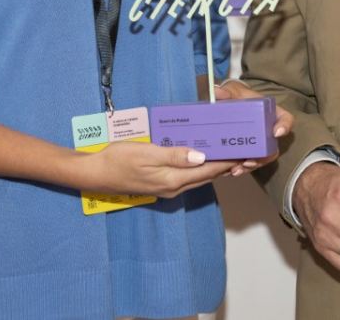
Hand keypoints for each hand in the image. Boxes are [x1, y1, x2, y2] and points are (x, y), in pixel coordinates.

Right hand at [83, 141, 233, 198]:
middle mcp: (173, 188)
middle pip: (206, 176)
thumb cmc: (119, 159)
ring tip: (228, 154)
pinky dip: (200, 169)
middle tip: (242, 150)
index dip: (227, 161)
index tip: (243, 151)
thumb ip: (174, 155)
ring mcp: (167, 189)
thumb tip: (201, 157)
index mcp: (172, 179)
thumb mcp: (147, 152)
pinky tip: (203, 159)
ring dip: (214, 168)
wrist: (96, 173)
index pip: (207, 170)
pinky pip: (188, 178)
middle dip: (225, 165)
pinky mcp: (161, 186)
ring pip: (198, 179)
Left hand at [213, 79, 293, 175]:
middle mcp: (266, 130)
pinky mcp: (246, 151)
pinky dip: (240, 169)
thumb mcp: (231, 90)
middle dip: (263, 157)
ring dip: (250, 166)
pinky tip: (229, 171)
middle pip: (272, 147)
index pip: (285, 119)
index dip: (284, 126)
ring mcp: (257, 143)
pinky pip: (247, 164)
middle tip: (249, 161)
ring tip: (236, 170)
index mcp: (269, 112)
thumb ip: (224, 90)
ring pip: (261, 159)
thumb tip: (217, 92)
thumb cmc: (234, 95)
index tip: (276, 132)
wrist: (225, 104)